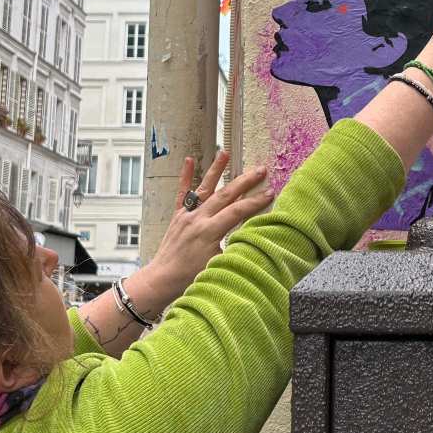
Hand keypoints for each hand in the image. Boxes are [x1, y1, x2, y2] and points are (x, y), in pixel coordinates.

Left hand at [144, 152, 273, 302]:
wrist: (161, 280)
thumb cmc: (189, 278)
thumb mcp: (217, 264)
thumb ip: (234, 248)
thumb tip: (251, 236)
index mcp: (208, 231)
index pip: (237, 211)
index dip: (255, 202)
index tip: (270, 192)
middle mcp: (197, 219)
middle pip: (225, 195)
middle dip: (245, 181)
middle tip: (261, 169)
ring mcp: (186, 215)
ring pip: (204, 188)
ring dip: (216, 170)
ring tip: (224, 153)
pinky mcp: (178, 216)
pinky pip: (182, 193)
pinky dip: (186, 176)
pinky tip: (189, 160)